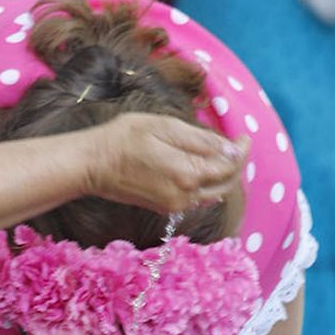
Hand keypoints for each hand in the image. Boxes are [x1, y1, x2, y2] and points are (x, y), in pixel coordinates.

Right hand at [79, 112, 245, 216]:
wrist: (91, 165)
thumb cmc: (122, 138)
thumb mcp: (164, 127)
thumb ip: (200, 140)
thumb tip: (231, 149)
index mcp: (188, 173)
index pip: (229, 165)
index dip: (241, 150)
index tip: (243, 136)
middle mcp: (186, 195)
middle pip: (226, 183)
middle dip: (236, 164)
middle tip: (238, 144)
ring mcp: (175, 204)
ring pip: (213, 193)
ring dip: (222, 175)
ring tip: (222, 155)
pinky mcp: (165, 207)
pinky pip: (197, 198)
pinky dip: (207, 184)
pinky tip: (202, 170)